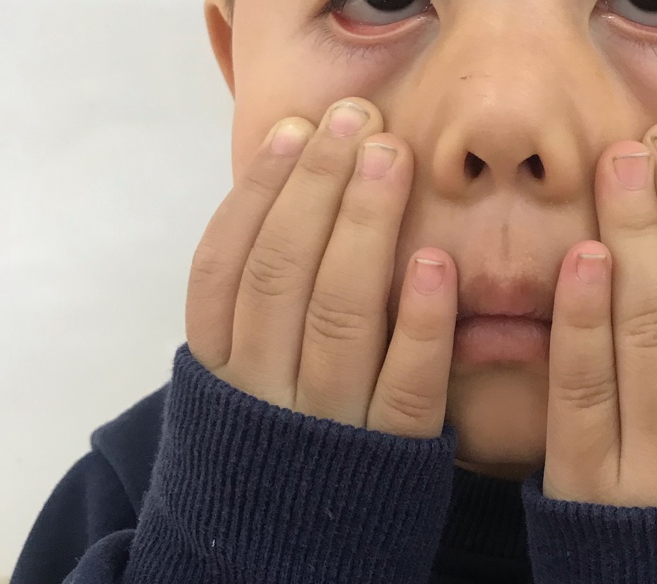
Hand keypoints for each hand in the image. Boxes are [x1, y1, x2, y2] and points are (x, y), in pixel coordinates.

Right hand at [186, 97, 455, 437]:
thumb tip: (293, 182)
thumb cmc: (278, 433)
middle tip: (356, 117)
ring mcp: (324, 423)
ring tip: (390, 152)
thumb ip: (262, 295)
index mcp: (218, 365)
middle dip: (320, 184)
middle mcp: (261, 390)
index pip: (227, 262)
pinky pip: (404, 387)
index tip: (298, 127)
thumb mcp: (248, 369)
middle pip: (283, 270)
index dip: (262, 189)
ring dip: (366, 225)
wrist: (290, 556)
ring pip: (340, 312)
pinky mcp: (389, 455)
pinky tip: (438, 261)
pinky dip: (420, 324)